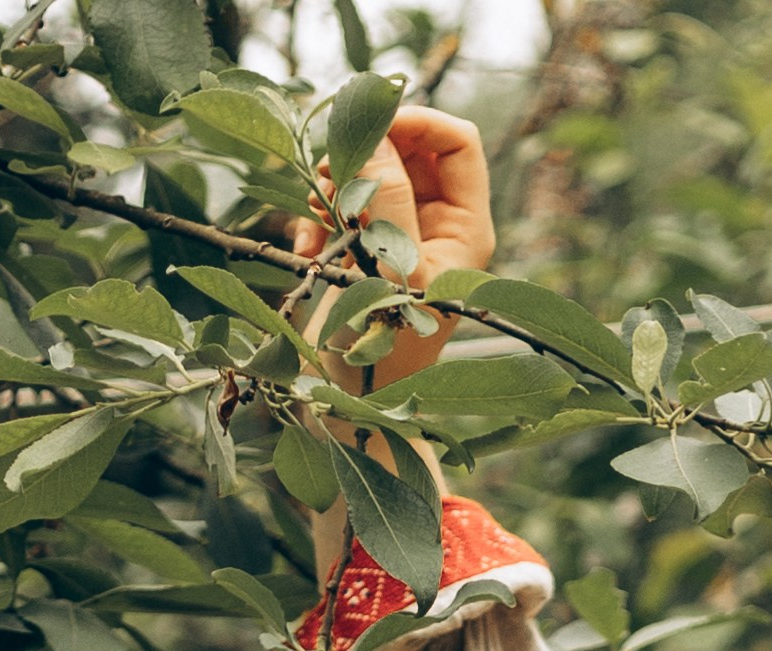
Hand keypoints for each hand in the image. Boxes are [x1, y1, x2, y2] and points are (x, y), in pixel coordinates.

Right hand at [296, 105, 493, 391]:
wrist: (349, 409)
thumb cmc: (380, 359)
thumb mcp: (387, 274)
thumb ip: (387, 203)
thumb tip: (375, 139)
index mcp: (465, 233)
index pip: (459, 143)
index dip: (417, 121)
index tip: (369, 124)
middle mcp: (439, 229)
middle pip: (410, 150)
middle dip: (367, 153)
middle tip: (328, 173)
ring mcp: (402, 238)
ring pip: (372, 174)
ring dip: (336, 184)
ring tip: (313, 214)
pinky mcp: (366, 250)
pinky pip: (345, 204)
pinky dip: (321, 214)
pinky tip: (306, 244)